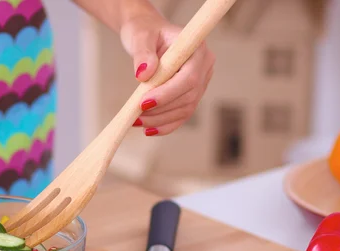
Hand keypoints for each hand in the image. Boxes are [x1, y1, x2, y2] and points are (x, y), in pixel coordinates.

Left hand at [120, 14, 214, 136]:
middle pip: (188, 97)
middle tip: (135, 115)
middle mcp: (204, 67)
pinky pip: (181, 115)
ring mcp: (200, 83)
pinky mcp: (191, 96)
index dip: (168, 93)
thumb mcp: (141, 37)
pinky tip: (149, 130)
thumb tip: (144, 74)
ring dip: (160, 120)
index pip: (189, 77)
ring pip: (185, 109)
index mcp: (197, 49)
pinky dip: (165, 125)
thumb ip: (142, 53)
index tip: (144, 103)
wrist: (148, 36)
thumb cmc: (146, 32)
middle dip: (161, 110)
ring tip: (136, 121)